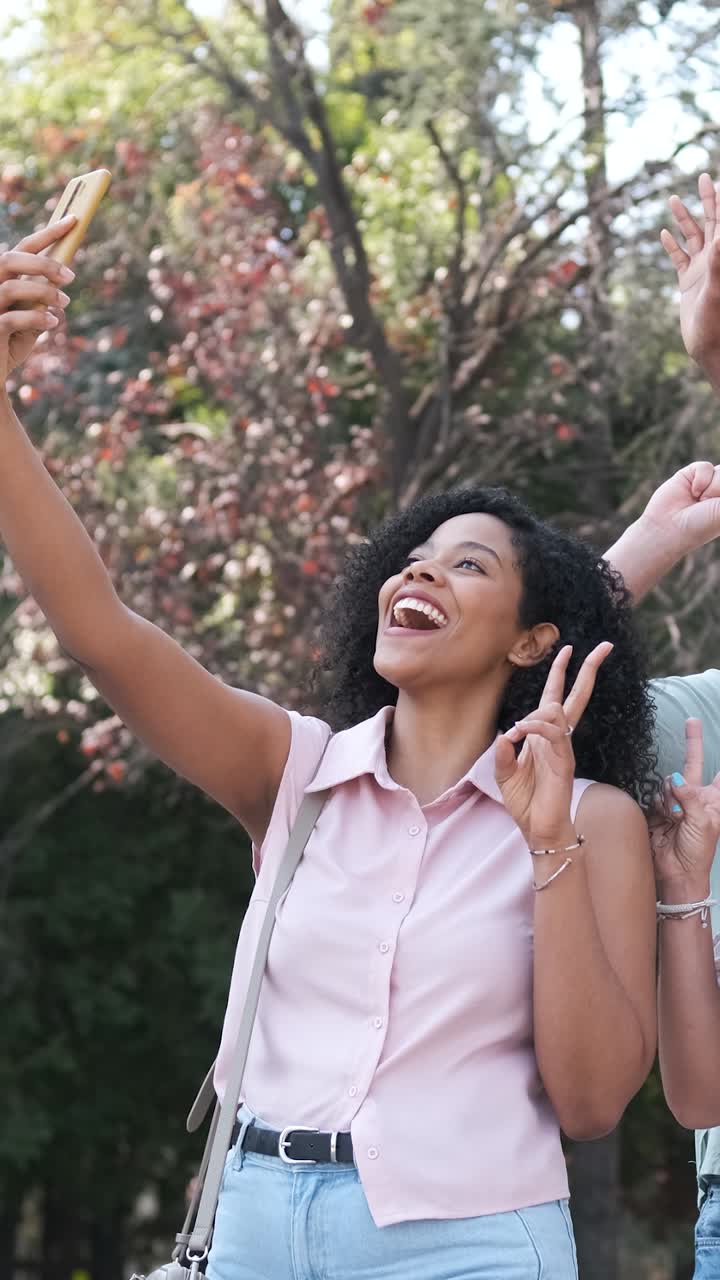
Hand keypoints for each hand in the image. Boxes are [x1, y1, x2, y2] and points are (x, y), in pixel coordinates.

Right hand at [0, 216, 75, 384]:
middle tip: (71, 276)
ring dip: (43, 292)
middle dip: (44, 264)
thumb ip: (40, 299)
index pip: (21, 248)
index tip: (73, 221)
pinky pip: (11, 318)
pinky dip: (36, 318)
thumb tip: (64, 275)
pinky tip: (53, 323)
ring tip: (64, 303)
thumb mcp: (29, 320)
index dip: (47, 233)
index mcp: (0, 279)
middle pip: (11, 259)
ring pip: (11, 286)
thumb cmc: (9, 345)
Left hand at [495, 641, 612, 846]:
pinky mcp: (565, 763)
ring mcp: (564, 749)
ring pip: (560, 712)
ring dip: (537, 713)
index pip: (557, 697)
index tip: (567, 648)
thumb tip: (505, 732)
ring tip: (519, 729)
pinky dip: (535, 726)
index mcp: (545, 737)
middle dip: (588, 669)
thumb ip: (503, 752)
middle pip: (578, 696)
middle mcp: (559, 738)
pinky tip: (520, 731)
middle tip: (603, 645)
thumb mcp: (504, 773)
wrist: (538, 829)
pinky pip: (554, 734)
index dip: (560, 673)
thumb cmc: (525, 801)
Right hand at [639, 461, 719, 553]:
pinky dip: (701, 480)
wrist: (669, 529)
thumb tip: (712, 490)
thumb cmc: (700, 526)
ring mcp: (707, 483)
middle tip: (710, 504)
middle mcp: (719, 493)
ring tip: (701, 501)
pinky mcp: (691, 475)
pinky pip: (705, 467)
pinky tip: (693, 492)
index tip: (716, 503)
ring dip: (713, 486)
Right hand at [650, 718, 719, 892]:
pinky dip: (660, 805)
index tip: (703, 733)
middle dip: (692, 741)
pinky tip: (665, 818)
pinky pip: (656, 795)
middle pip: (692, 764)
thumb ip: (690, 797)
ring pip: (668, 781)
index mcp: (713, 800)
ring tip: (676, 817)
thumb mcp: (703, 822)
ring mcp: (676, 801)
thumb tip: (676, 778)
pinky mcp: (658, 808)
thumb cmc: (698, 851)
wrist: (677, 871)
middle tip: (691, 720)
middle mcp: (695, 796)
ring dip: (670, 797)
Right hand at [662, 173, 719, 375]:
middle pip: (711, 222)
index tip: (719, 181)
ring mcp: (701, 269)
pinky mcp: (687, 282)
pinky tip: (664, 234)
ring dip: (683, 218)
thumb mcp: (715, 291)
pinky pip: (678, 259)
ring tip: (673, 199)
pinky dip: (671, 246)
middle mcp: (714, 259)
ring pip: (692, 237)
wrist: (707, 346)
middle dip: (708, 199)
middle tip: (704, 176)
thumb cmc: (716, 322)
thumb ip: (718, 264)